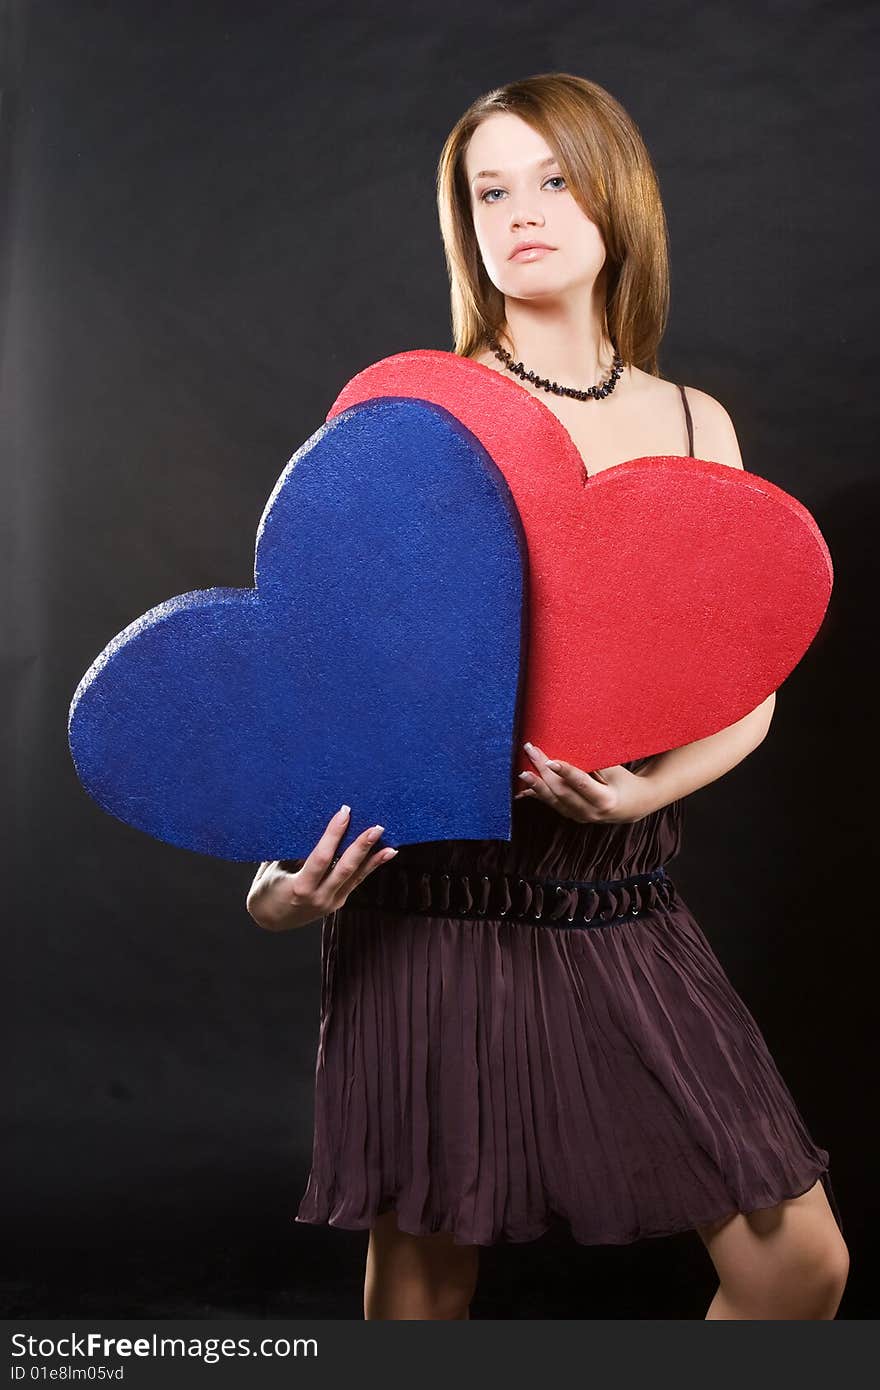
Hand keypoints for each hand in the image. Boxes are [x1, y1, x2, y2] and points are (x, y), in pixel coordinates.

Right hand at [246, 805, 397, 930]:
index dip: (333, 834)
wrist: (268, 919)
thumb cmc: (267, 887)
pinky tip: (386, 854)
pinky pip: (356, 882)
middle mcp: (318, 898)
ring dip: (373, 859)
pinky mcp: (337, 903)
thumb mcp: (275, 868)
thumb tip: (315, 825)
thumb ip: (295, 851)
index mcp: (299, 887)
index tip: (344, 812)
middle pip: (344, 869)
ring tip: (390, 843)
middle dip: (361, 846)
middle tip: (376, 826)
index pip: (320, 858)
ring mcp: (330, 903)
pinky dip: (371, 867)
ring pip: (355, 877)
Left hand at [513, 742, 652, 824]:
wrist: (633, 806)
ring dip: (537, 785)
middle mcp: (591, 813)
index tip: (551, 760)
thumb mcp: (616, 770)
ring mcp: (580, 817)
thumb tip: (573, 745)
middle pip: (563, 792)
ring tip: (523, 772)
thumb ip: (596, 762)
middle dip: (545, 772)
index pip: (582, 784)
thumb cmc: (625, 782)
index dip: (566, 772)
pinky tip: (524, 788)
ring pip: (554, 801)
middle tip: (532, 752)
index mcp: (605, 800)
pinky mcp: (572, 816)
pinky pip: (553, 805)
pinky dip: (539, 795)